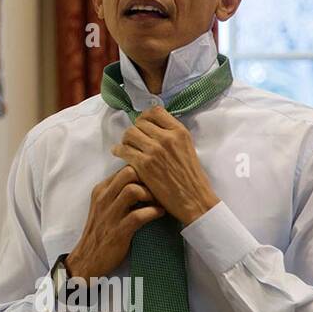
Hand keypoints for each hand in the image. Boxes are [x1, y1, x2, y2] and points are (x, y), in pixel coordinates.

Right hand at [65, 165, 163, 279]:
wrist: (88, 257)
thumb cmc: (101, 230)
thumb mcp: (103, 206)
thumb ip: (116, 192)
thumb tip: (140, 180)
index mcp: (100, 190)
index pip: (123, 168)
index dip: (142, 171)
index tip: (153, 180)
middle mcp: (103, 199)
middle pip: (128, 173)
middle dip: (147, 178)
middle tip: (157, 189)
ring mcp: (110, 214)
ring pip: (133, 190)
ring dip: (150, 194)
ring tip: (158, 201)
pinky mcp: (118, 231)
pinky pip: (139, 215)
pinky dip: (153, 212)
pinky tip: (160, 213)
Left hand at [110, 105, 219, 225]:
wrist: (194, 199)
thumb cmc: (191, 176)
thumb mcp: (187, 147)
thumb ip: (171, 135)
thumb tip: (151, 127)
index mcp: (180, 132)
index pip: (155, 111)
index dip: (145, 117)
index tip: (142, 124)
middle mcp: (167, 138)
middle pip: (140, 122)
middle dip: (135, 130)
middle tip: (133, 139)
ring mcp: (155, 150)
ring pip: (129, 133)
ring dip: (126, 139)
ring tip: (126, 146)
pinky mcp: (144, 164)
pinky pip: (123, 149)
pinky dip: (118, 150)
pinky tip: (119, 153)